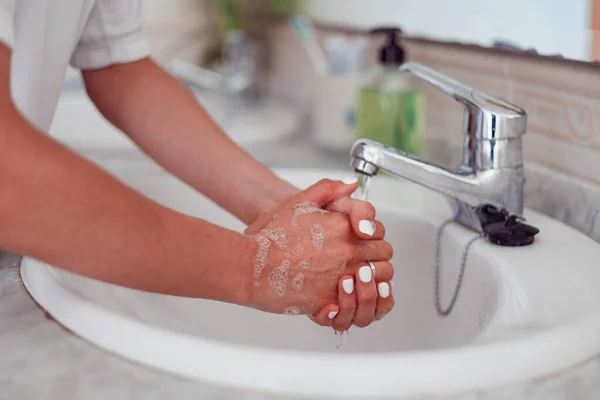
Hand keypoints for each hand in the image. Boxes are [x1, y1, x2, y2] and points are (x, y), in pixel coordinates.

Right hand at [243, 179, 392, 315]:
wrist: (249, 266)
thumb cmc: (269, 236)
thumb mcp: (296, 202)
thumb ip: (327, 189)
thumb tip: (351, 186)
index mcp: (343, 226)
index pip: (380, 231)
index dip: (373, 236)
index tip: (363, 241)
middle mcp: (347, 251)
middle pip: (384, 256)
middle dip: (376, 258)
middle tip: (361, 261)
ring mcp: (341, 276)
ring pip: (378, 282)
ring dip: (370, 281)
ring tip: (355, 280)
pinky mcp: (331, 300)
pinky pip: (357, 303)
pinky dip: (353, 301)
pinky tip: (341, 296)